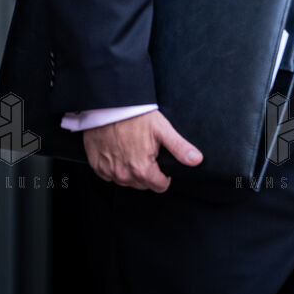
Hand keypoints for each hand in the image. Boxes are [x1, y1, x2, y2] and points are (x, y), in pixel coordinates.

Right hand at [83, 110, 201, 192]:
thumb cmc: (135, 116)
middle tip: (148, 152)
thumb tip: (196, 160)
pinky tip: (120, 152)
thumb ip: (180, 148)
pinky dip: (116, 167)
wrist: (109, 106)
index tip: (163, 163)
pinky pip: (110, 175)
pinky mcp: (96, 166)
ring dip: (132, 171)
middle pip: (144, 185)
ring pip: (127, 181)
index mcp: (142, 169)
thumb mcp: (163, 130)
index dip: (165, 176)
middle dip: (149, 173)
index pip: (160, 186)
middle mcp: (124, 175)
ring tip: (134, 150)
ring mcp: (108, 171)